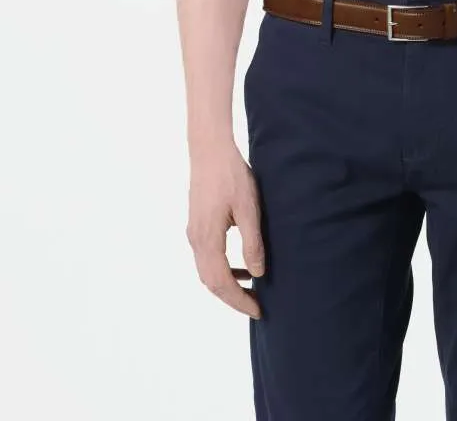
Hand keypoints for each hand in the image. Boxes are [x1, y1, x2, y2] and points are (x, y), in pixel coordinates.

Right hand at [186, 139, 265, 318]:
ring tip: (252, 288)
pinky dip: (223, 268)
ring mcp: (194, 232)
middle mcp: (195, 240)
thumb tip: (257, 274)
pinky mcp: (197, 224)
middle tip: (256, 306)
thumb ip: (252, 243)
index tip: (258, 311)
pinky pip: (207, 257)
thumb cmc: (231, 176)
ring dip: (228, 283)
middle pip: (211, 282)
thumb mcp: (249, 209)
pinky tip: (241, 265)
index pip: (221, 283)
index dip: (239, 301)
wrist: (209, 149)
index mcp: (207, 239)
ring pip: (207, 271)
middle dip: (233, 298)